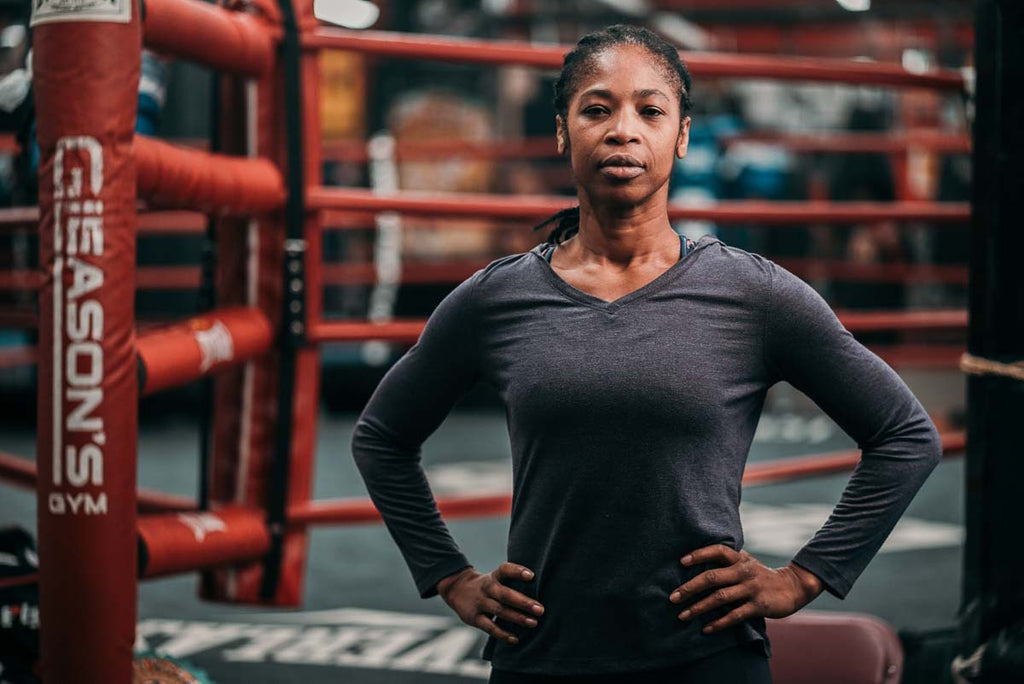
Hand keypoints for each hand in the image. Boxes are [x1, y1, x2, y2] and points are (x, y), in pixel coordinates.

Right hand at [436, 563, 544, 645]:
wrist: (456, 589)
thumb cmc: (486, 586)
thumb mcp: (494, 578)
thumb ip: (511, 583)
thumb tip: (540, 591)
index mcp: (493, 577)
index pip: (504, 570)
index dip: (517, 571)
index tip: (531, 576)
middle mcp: (486, 589)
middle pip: (505, 594)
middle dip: (523, 602)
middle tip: (540, 609)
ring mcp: (479, 603)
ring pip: (499, 611)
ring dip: (517, 618)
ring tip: (533, 623)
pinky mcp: (474, 618)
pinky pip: (490, 627)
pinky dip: (503, 634)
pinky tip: (515, 639)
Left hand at [669, 544, 823, 633]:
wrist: (793, 587)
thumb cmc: (761, 575)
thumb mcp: (746, 562)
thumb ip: (727, 562)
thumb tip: (697, 565)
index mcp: (739, 559)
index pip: (717, 551)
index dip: (699, 554)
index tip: (681, 562)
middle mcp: (744, 571)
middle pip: (712, 577)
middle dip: (690, 588)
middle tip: (673, 597)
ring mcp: (751, 588)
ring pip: (720, 598)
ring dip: (699, 608)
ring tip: (683, 615)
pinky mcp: (758, 606)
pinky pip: (734, 615)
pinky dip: (719, 623)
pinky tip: (706, 629)